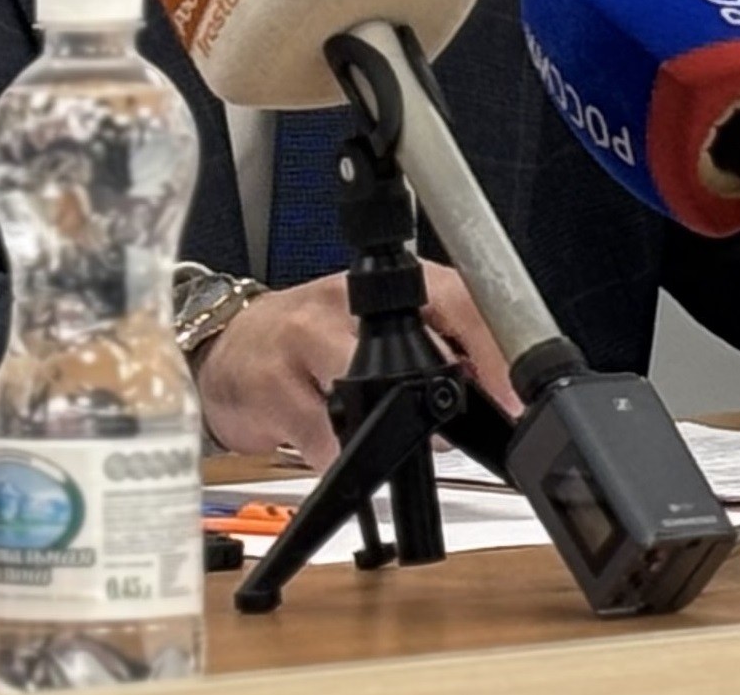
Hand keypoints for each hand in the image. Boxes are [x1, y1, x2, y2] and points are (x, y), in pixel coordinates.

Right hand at [193, 260, 519, 467]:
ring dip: (386, 436)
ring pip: (370, 401)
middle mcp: (345, 302)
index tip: (513, 398)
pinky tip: (328, 439)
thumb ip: (435, 347)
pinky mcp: (272, 389)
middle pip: (415, 357)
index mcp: (383, 284)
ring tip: (374, 430)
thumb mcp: (374, 326)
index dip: (494, 353)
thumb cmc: (308, 336)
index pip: (458, 301)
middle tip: (441, 428)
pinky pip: (325, 442)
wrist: (226, 349)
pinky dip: (338, 455)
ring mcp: (304, 341)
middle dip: (437, 406)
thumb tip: (491, 389)